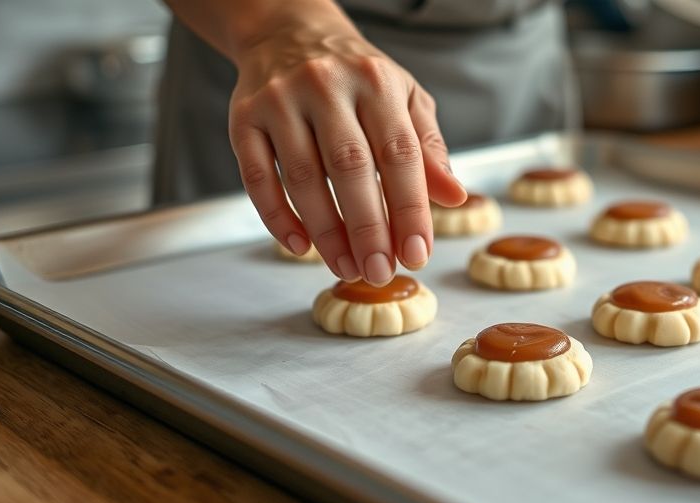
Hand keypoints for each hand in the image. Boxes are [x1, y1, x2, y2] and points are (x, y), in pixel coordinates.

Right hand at [227, 16, 465, 284]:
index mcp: (377, 82)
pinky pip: (257, 177)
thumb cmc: (358, 77)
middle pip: (350, 169)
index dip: (410, 209)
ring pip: (303, 177)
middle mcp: (327, 87)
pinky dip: (277, 217)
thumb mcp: (405, 100)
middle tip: (380, 272)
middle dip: (368, 229)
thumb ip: (428, 150)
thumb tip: (456, 197)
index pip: (400, 154)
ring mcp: (281, 101)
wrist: (289, 31)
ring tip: (346, 267)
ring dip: (326, 232)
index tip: (417, 254)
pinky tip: (300, 246)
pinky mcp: (243, 118)